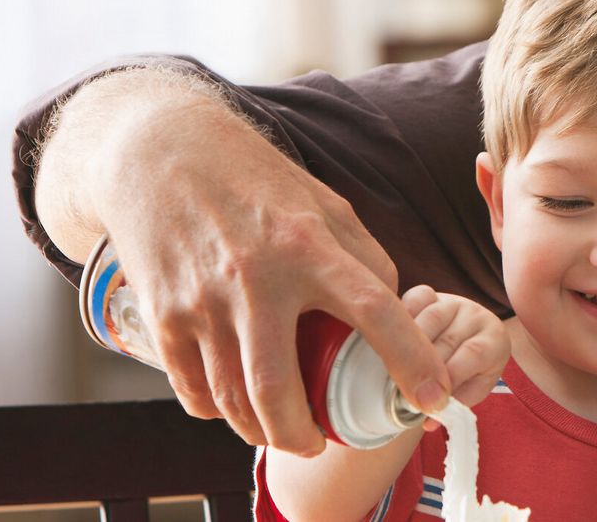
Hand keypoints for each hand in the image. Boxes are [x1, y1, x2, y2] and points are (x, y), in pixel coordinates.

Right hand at [35, 68, 452, 456]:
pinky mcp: (162, 315)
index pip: (373, 308)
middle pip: (280, 388)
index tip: (434, 397)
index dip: (410, 358)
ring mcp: (203, 300)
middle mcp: (255, 277)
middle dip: (304, 435)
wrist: (162, 152)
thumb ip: (364, 259)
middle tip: (321, 444)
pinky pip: (194, 390)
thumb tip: (396, 312)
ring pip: (233, 399)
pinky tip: (235, 406)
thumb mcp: (326, 205)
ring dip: (262, 432)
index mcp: (308, 244)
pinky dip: (218, 411)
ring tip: (284, 432)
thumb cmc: (258, 180)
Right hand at [401, 285, 509, 410]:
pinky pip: (411, 303)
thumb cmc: (466, 375)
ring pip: (426, 322)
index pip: (474, 354)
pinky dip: (400, 322)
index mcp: (495, 339)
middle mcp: (476, 315)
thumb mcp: (467, 392)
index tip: (428, 400)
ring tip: (398, 373)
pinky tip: (393, 344)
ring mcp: (450, 301)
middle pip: (446, 341)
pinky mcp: (427, 294)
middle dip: (424, 370)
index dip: (449, 378)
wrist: (457, 350)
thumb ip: (453, 404)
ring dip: (407, 350)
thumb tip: (429, 420)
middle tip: (405, 392)